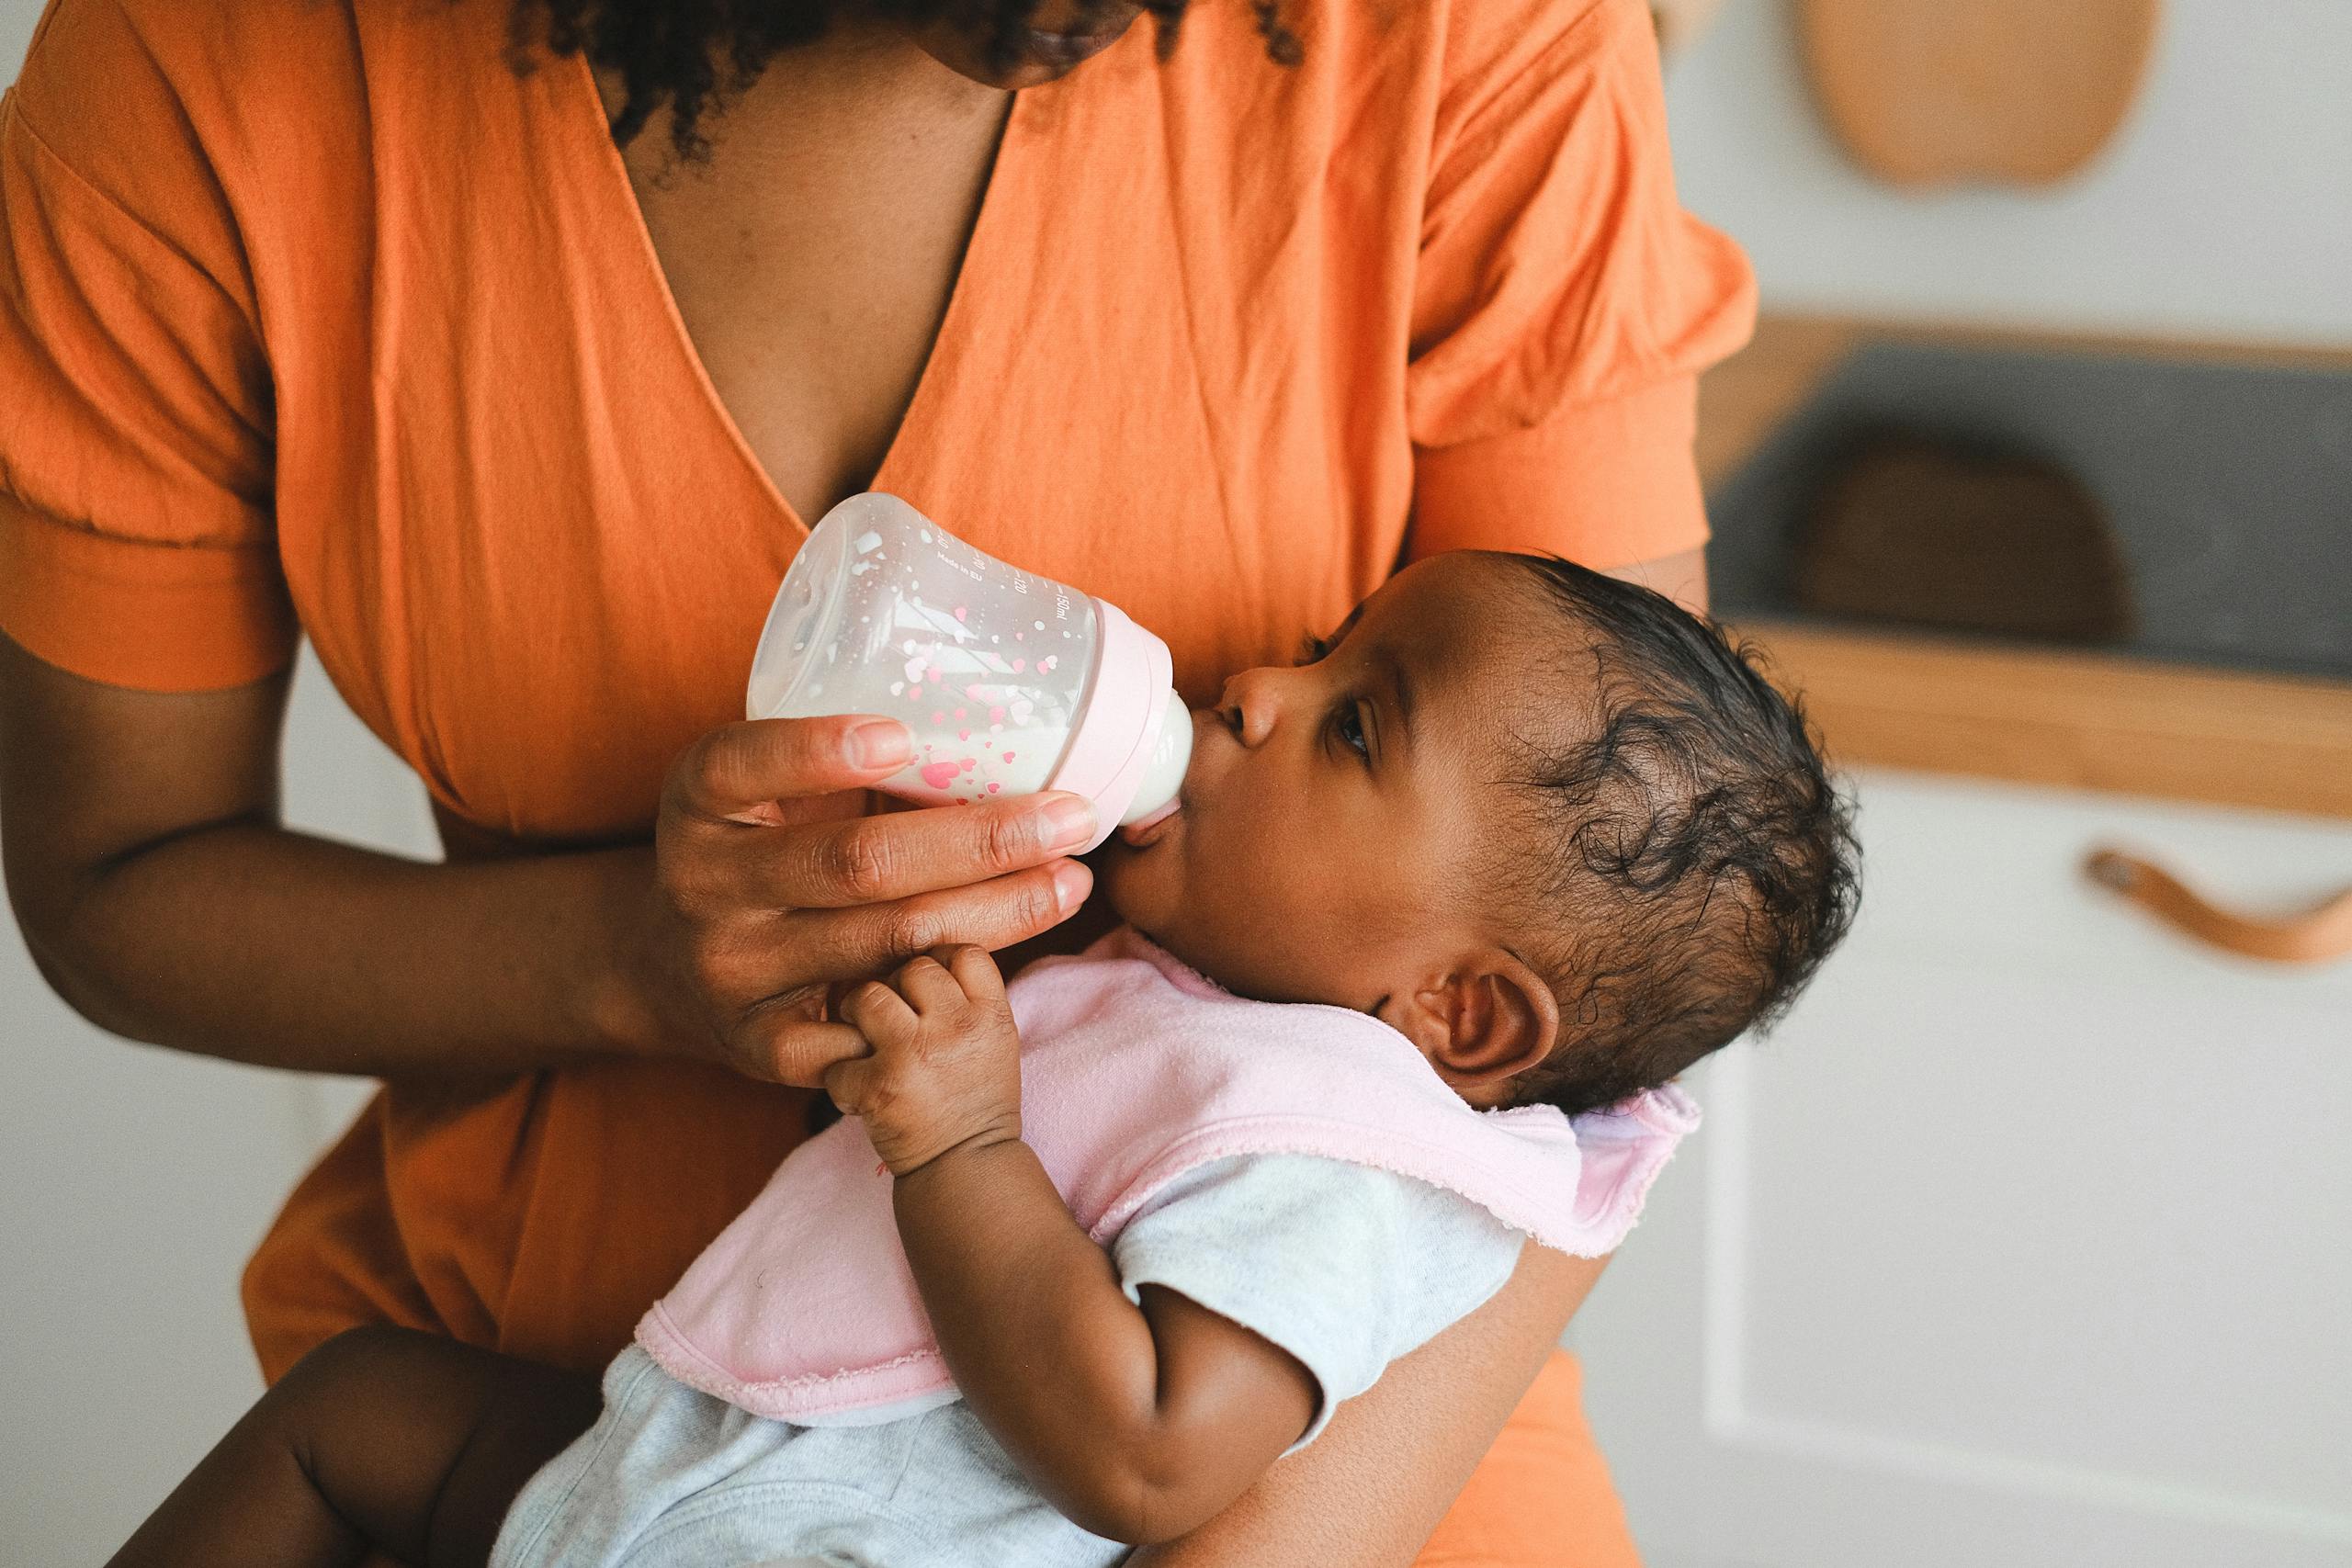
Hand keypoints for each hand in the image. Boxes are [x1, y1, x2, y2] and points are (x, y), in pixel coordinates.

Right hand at [610, 714, 1094, 1084]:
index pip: (742, 764)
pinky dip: (946, 993)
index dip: (817, 752)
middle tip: (1068, 818)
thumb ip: (853, 769)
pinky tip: (1002, 966)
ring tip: (1071, 881)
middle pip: (856, 865)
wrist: (672, 965)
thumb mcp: (776, 791)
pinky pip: (876, 1025)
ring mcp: (731, 971)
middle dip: (978, 842)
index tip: (901, 736)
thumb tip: (1004, 737)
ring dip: (997, 913)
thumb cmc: (765, 845)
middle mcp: (704, 884)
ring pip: (888, 944)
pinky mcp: (761, 1046)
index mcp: (698, 801)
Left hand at [826, 946, 1024, 1175]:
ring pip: (868, 996)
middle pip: (913, 967)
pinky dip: (840, 1076)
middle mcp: (957, 1028)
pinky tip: (859, 1091)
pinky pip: (837, 1056)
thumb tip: (923, 946)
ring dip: (859, 1017)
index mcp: (992, 1016)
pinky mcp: (877, 1086)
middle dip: (896, 988)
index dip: (940, 962)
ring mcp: (915, 1055)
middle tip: (895, 1021)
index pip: (964, 952)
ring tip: (868, 1043)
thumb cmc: (976, 1101)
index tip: (930, 990)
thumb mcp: (996, 1041)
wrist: (967, 1170)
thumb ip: (969, 994)